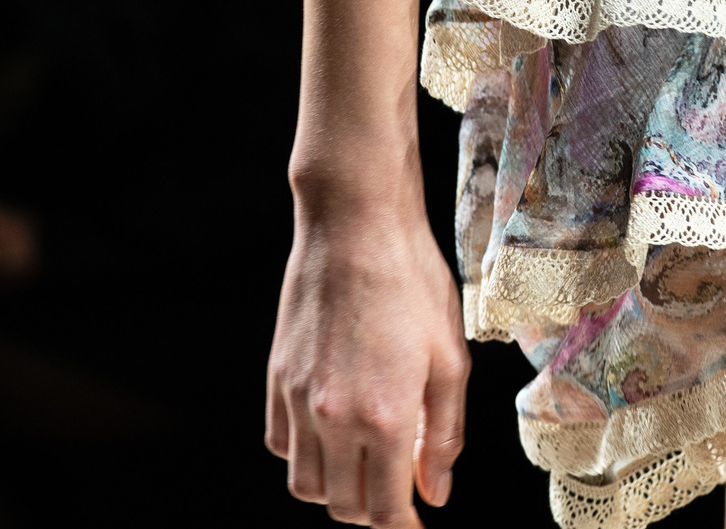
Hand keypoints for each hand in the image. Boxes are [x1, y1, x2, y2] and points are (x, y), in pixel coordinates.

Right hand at [266, 199, 468, 526]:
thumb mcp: (450, 358)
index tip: (418, 524)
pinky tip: (333, 434)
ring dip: (336, 490)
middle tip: (400, 493)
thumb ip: (444, 434)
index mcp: (384, 416)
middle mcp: (333, 417)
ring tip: (367, 467)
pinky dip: (305, 456)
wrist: (356, 226)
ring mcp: (297, 399)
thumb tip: (435, 491)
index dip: (404, 526)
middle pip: (342, 505)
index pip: (385, 507)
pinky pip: (281, 445)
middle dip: (374, 512)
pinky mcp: (276, 378)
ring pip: (305, 484)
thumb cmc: (413, 281)